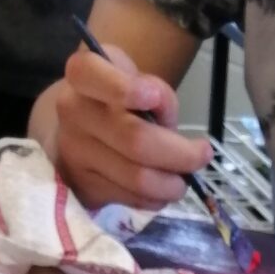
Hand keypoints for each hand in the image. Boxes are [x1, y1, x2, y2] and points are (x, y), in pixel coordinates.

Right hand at [37, 37, 209, 211]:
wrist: (77, 132)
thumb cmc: (113, 99)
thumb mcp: (133, 77)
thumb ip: (154, 91)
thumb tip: (170, 129)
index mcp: (82, 75)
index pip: (92, 75)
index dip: (123, 88)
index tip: (153, 96)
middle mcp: (72, 112)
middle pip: (135, 139)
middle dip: (179, 153)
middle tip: (201, 155)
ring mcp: (75, 152)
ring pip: (137, 178)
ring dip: (172, 184)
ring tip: (183, 179)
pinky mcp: (85, 186)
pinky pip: (132, 199)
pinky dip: (157, 198)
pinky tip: (162, 189)